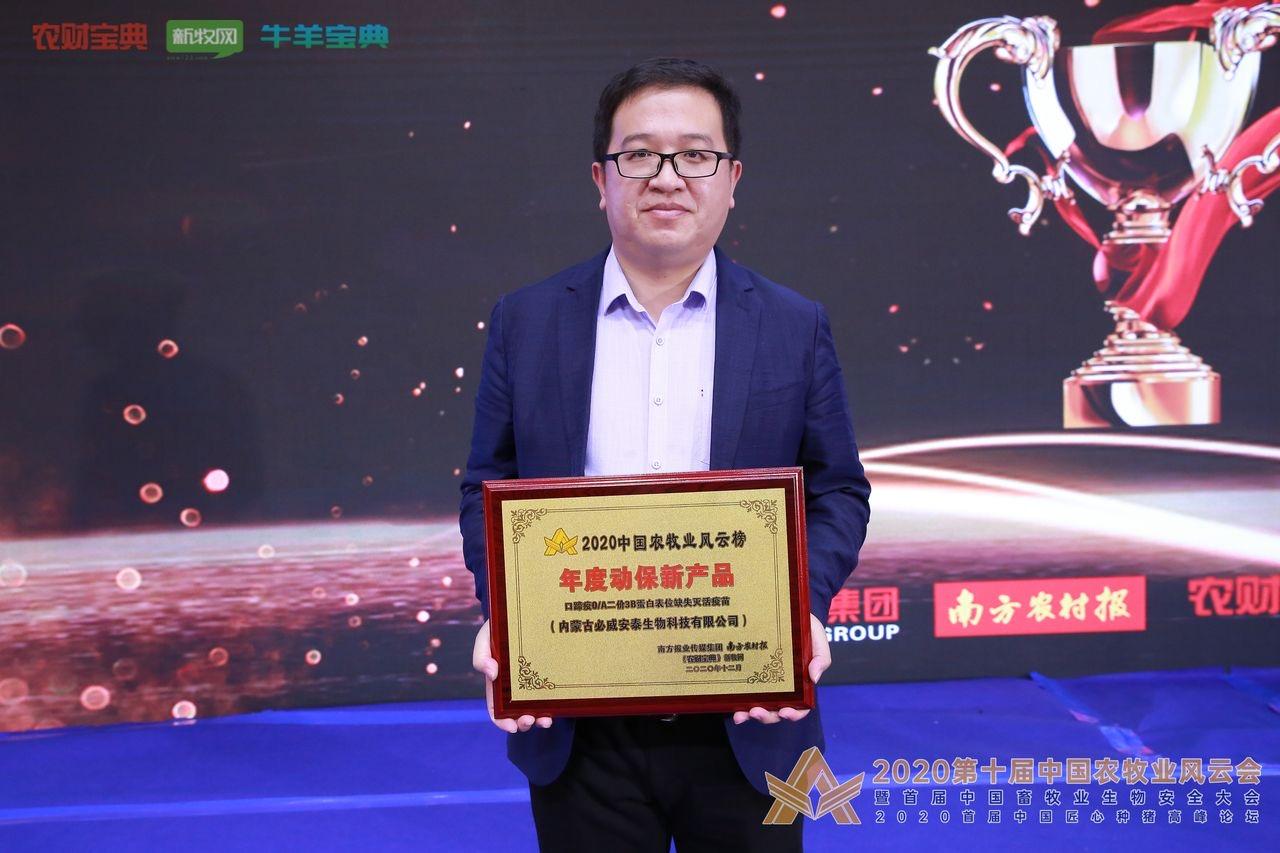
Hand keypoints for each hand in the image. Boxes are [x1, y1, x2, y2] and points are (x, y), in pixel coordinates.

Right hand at [472, 618, 552, 732]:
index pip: (496, 710)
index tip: (511, 727)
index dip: (502, 722)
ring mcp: (532, 683)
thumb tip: (491, 673)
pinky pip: (550, 697)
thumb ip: (481, 656)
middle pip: (516, 714)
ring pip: (534, 709)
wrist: (521, 613)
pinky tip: (556, 709)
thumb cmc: (499, 628)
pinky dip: (552, 707)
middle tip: (529, 720)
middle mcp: (514, 688)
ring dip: (538, 720)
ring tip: (545, 720)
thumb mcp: (484, 639)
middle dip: (523, 723)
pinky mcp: (547, 677)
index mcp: (496, 684)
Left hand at [733, 613, 829, 724]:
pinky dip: (738, 703)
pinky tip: (731, 705)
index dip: (794, 714)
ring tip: (741, 715)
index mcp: (800, 684)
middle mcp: (781, 688)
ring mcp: (764, 683)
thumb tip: (814, 678)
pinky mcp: (749, 675)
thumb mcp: (817, 638)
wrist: (785, 611)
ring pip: (758, 706)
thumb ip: (821, 657)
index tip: (786, 712)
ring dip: (749, 714)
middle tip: (756, 712)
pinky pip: (743, 693)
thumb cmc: (804, 627)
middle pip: (775, 711)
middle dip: (766, 716)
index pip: (800, 707)